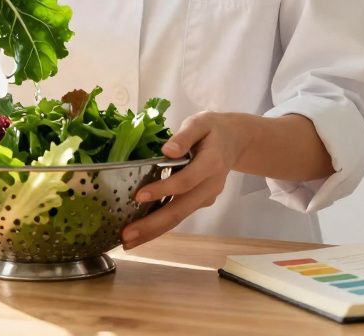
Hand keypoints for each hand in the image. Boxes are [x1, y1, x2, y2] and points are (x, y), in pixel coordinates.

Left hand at [121, 111, 244, 249]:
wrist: (236, 142)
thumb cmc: (213, 129)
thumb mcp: (200, 122)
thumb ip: (184, 136)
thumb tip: (167, 151)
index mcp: (211, 163)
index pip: (185, 181)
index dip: (163, 189)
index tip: (138, 196)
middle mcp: (210, 185)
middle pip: (180, 210)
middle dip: (152, 225)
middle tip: (126, 237)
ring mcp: (206, 197)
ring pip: (179, 217)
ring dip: (153, 231)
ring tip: (128, 242)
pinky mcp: (201, 202)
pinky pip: (180, 214)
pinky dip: (160, 225)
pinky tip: (141, 232)